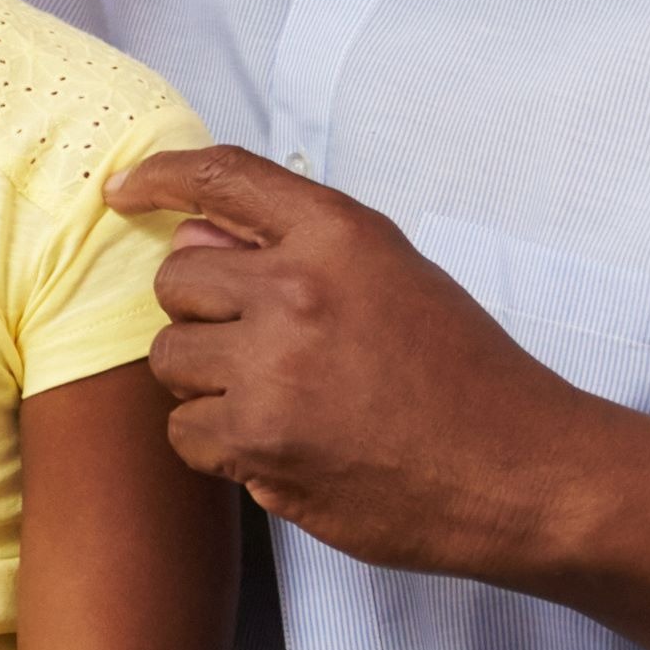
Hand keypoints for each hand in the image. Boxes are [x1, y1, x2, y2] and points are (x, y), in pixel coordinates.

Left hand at [115, 148, 640, 580]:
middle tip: (265, 350)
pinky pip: (185, 431)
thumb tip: (190, 237)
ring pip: (170, 359)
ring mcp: (272, 367)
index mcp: (338, 235)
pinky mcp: (259, 441)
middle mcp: (296, 289)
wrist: (524, 471)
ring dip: (210, 383)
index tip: (124, 192)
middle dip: (205, 316)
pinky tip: (283, 448)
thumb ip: (296, 249)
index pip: (222, 177)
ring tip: (284, 403)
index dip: (160, 177)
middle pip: (175, 282)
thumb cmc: (465, 375)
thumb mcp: (394, 276)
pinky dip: (220, 445)